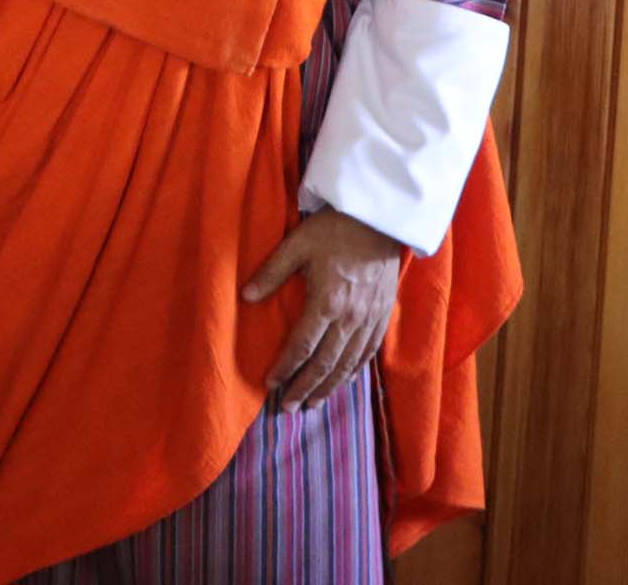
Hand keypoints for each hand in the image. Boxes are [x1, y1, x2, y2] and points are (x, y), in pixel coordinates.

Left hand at [241, 206, 401, 411]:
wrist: (378, 220)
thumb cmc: (333, 229)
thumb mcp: (296, 244)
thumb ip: (271, 272)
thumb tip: (245, 297)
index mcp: (327, 302)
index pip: (302, 346)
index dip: (286, 368)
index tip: (271, 384)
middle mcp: (350, 318)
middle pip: (325, 364)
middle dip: (305, 388)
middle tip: (288, 407)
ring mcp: (369, 320)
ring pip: (348, 364)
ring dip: (328, 387)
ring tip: (312, 404)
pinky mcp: (382, 316)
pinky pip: (367, 354)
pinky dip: (353, 372)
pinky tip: (343, 381)